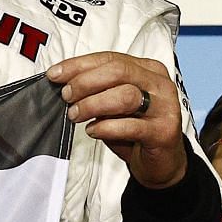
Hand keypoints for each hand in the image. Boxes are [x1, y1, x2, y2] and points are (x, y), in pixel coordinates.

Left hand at [46, 52, 187, 188]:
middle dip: (85, 82)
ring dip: (93, 104)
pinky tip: (93, 131)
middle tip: (67, 96)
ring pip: (125, 95)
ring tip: (76, 115)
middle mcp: (160, 84)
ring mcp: (165, 107)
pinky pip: (131, 126)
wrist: (162, 162)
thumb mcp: (115, 105)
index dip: (80, 65)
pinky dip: (106, 127)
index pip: (111, 58)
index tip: (55, 74)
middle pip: (119, 71)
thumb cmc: (135, 130)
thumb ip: (98, 90)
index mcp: (148, 69)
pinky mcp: (164, 132)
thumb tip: (65, 83)